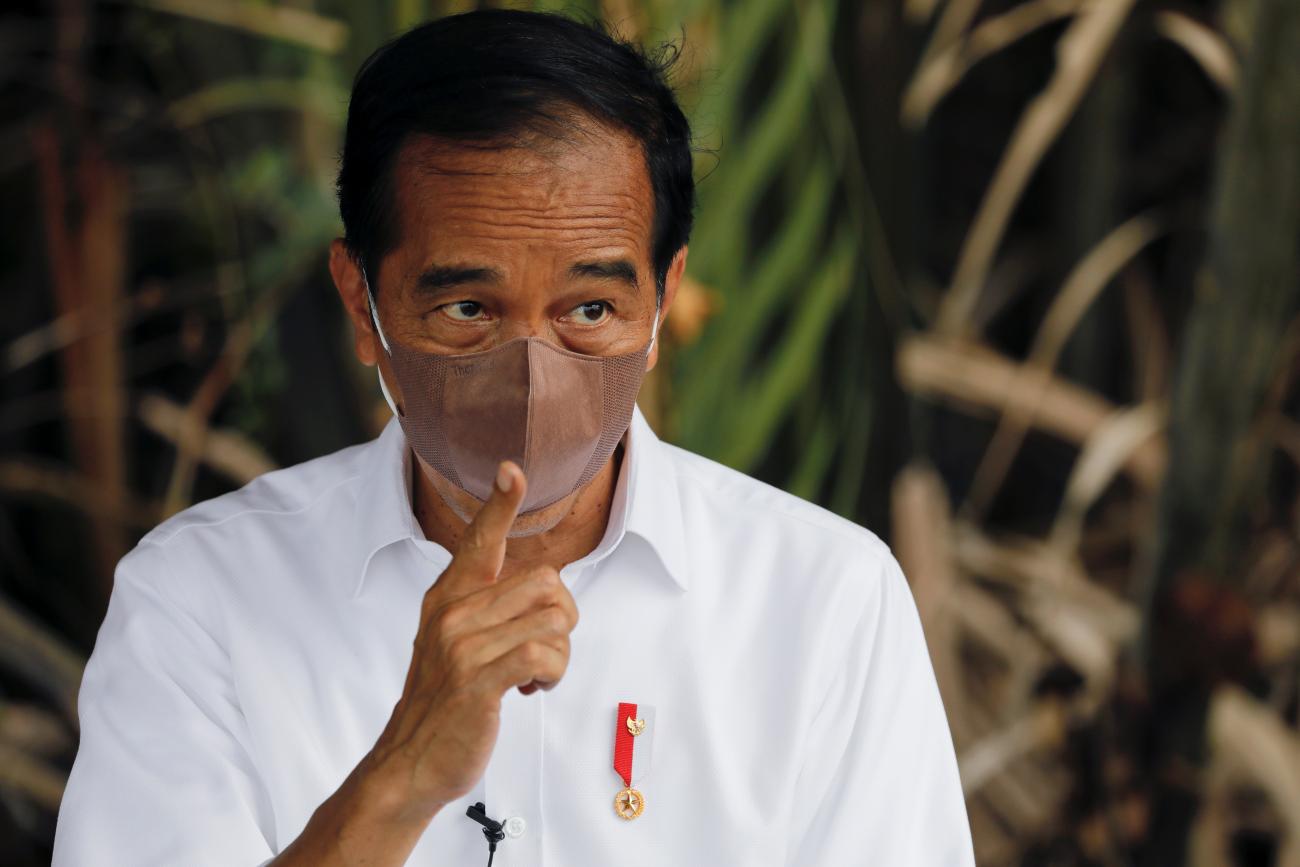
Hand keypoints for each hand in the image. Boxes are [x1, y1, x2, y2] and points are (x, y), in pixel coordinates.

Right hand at [362, 460, 578, 823]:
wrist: (409, 762)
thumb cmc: (443, 702)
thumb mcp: (455, 643)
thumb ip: (488, 610)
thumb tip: (546, 591)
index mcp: (448, 596)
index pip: (479, 539)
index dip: (499, 504)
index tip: (512, 471)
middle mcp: (452, 612)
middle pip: (548, 581)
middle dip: (562, 619)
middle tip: (540, 652)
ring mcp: (462, 645)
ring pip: (554, 619)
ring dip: (560, 654)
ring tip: (533, 675)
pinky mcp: (477, 680)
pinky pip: (544, 654)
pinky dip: (552, 674)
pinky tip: (529, 690)